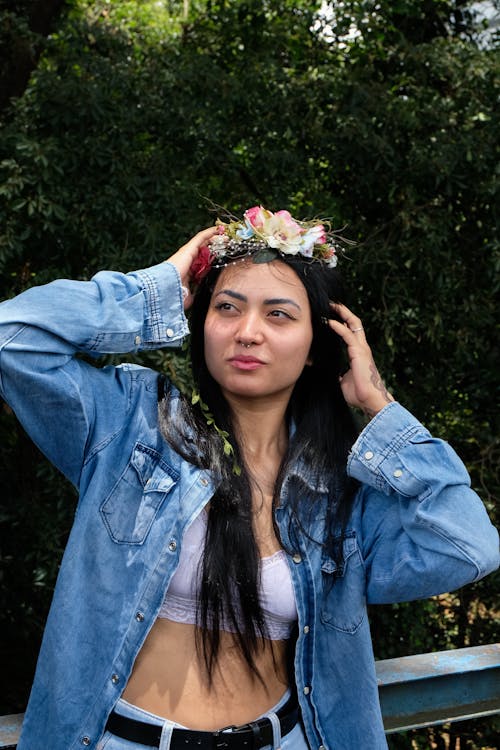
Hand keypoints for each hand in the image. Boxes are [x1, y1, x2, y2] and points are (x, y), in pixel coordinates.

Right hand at [167, 226, 217, 308]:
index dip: (213, 259)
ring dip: (215, 238)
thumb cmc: (173, 293)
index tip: (223, 258)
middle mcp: (188, 260)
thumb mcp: (188, 295)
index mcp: (188, 271)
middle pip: (204, 251)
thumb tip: (199, 297)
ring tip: (225, 235)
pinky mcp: (189, 248)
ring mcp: (187, 253)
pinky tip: (217, 230)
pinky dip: (210, 233)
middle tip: (227, 244)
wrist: (166, 287)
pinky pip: (201, 237)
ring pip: (204, 242)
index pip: (203, 263)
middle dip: (216, 247)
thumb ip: (194, 294)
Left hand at [328, 303, 393, 417]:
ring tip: (330, 306)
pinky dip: (338, 327)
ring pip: (353, 324)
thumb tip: (333, 376)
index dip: (342, 320)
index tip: (330, 314)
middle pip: (354, 322)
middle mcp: (362, 348)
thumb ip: (339, 374)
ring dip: (341, 313)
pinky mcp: (359, 353)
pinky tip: (329, 322)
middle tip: (331, 303)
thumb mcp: (343, 381)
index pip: (351, 331)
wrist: (369, 400)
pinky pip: (348, 336)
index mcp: (358, 353)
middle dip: (343, 311)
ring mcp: (361, 349)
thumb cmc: (359, 393)